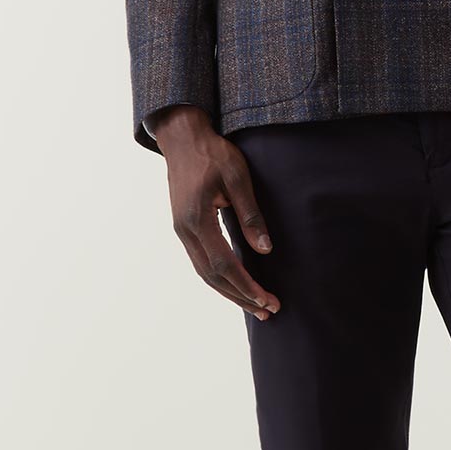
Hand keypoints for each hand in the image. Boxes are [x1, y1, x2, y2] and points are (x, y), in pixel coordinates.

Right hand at [149, 105, 280, 321]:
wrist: (182, 138)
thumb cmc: (212, 153)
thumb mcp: (237, 178)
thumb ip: (250, 214)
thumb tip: (265, 250)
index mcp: (197, 220)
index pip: (224, 265)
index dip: (247, 286)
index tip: (267, 300)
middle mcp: (185, 231)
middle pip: (213, 277)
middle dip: (241, 297)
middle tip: (268, 311)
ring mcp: (181, 232)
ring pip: (205, 274)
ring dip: (231, 292)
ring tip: (256, 306)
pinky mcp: (184, 229)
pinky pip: (201, 263)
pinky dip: (220, 279)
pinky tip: (236, 285)